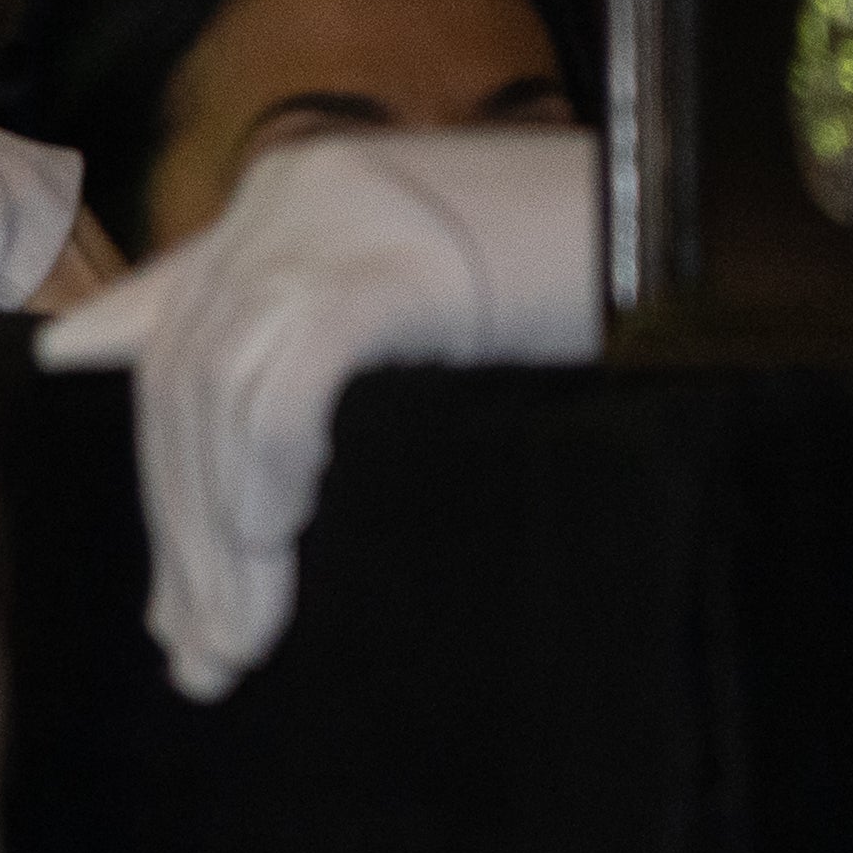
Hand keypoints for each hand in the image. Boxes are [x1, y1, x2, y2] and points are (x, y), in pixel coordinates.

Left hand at [30, 126, 599, 699]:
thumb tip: (149, 434)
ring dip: (220, 537)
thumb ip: (298, 355)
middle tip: (203, 654)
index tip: (172, 603)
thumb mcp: (422, 315)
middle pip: (184, 379)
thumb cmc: (585, 286)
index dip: (165, 481)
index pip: (175, 347)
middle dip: (184, 531)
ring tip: (239, 641)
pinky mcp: (390, 262)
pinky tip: (275, 547)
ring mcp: (336, 220)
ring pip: (218, 392)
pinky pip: (289, 386)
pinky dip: (267, 477)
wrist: (703, 227)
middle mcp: (291, 198)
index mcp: (286, 203)